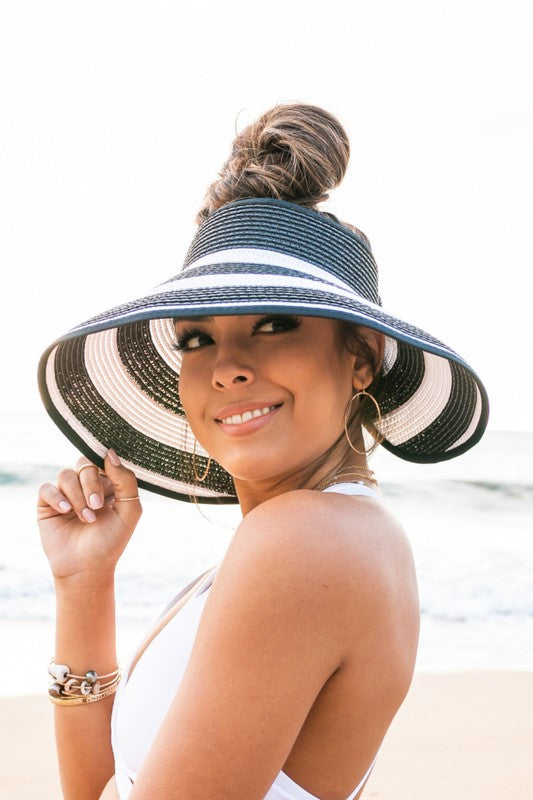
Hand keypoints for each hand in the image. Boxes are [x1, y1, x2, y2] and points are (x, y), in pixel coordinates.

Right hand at [37, 449, 141, 581]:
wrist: (88, 568)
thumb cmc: (111, 540)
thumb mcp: (129, 510)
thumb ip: (126, 480)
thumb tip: (110, 453)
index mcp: (108, 483)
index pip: (104, 459)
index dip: (105, 465)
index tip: (108, 479)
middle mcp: (86, 485)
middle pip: (84, 464)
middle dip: (91, 484)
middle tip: (96, 506)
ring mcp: (66, 493)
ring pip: (66, 475)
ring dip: (77, 496)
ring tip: (86, 518)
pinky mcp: (48, 504)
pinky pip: (47, 488)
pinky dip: (57, 498)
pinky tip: (66, 511)